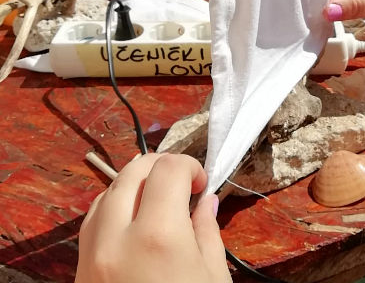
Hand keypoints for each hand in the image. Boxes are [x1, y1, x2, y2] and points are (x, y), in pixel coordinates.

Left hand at [75, 153, 231, 282]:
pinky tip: (133, 222)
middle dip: (161, 167)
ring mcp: (92, 256)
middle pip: (133, 171)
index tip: (200, 185)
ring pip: (107, 191)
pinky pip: (91, 221)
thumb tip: (205, 202)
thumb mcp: (212, 277)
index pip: (168, 169)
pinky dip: (113, 208)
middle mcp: (117, 240)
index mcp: (158, 237)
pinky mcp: (80, 272)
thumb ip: (207, 232)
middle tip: (181, 185)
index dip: (190, 166)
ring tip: (157, 202)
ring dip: (135, 185)